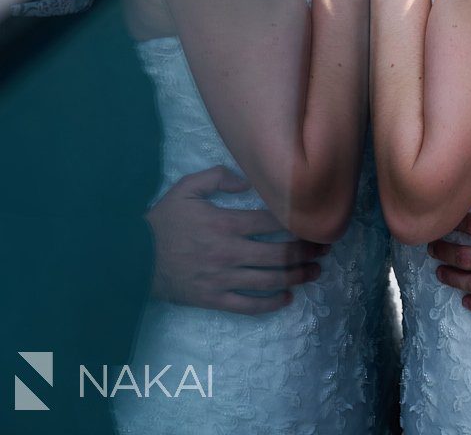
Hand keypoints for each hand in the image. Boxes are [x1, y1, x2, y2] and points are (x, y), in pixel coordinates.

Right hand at [147, 166, 329, 314]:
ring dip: (297, 276)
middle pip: (278, 253)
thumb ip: (219, 177)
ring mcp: (222, 278)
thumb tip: (248, 182)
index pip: (271, 222)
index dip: (297, 222)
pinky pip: (247, 305)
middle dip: (306, 251)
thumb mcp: (187, 187)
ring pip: (269, 279)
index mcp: (226, 223)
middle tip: (326, 248)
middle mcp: (229, 252)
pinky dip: (270, 304)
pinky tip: (287, 298)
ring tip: (316, 272)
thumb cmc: (163, 221)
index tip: (314, 221)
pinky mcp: (213, 298)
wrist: (132, 259)